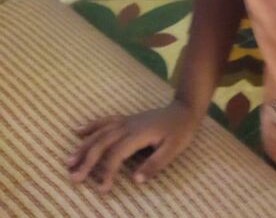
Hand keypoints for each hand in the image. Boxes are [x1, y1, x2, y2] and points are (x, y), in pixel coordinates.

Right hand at [67, 100, 199, 192]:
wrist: (184, 109)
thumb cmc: (180, 131)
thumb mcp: (173, 149)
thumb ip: (155, 164)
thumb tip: (136, 180)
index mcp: (139, 134)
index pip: (117, 154)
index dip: (107, 171)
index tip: (102, 189)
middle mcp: (128, 125)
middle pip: (103, 142)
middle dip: (87, 160)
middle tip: (74, 177)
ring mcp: (126, 121)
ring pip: (100, 132)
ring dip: (83, 146)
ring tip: (69, 161)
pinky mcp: (126, 119)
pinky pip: (105, 121)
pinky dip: (91, 126)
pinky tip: (78, 132)